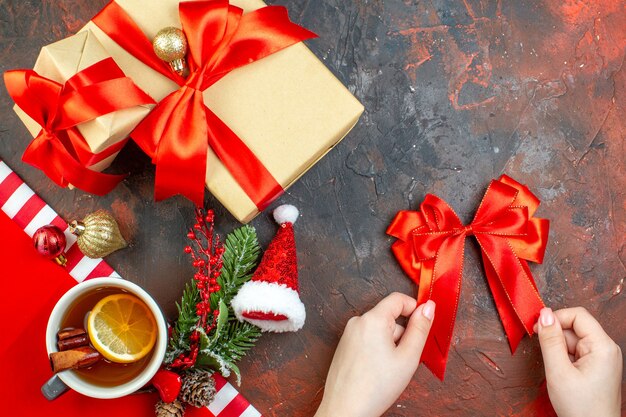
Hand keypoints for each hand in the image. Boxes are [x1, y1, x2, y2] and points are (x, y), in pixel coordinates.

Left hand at [315, 293, 434, 416]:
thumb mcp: (408, 357)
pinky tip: (376, 372)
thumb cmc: (375, 387)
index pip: (398, 299)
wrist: (346, 411)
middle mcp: (357, 322)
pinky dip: (377, 350)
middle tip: (404, 359)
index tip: (424, 325)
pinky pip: (367, 339)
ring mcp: (348, 334)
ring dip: (390, 344)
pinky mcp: (344, 347)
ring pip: (379, 330)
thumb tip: (428, 307)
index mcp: (372, 319)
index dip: (415, 309)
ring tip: (388, 369)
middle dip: (402, 334)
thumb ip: (421, 328)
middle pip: (389, 317)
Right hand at [535, 307, 622, 416]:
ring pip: (573, 339)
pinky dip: (564, 358)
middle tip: (546, 354)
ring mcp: (602, 357)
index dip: (555, 318)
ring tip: (557, 370)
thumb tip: (544, 314)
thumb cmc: (581, 408)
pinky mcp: (596, 365)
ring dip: (559, 349)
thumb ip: (550, 340)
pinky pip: (575, 351)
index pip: (578, 315)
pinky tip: (563, 373)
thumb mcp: (558, 371)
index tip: (537, 328)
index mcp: (603, 346)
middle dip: (556, 336)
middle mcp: (606, 349)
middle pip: (574, 327)